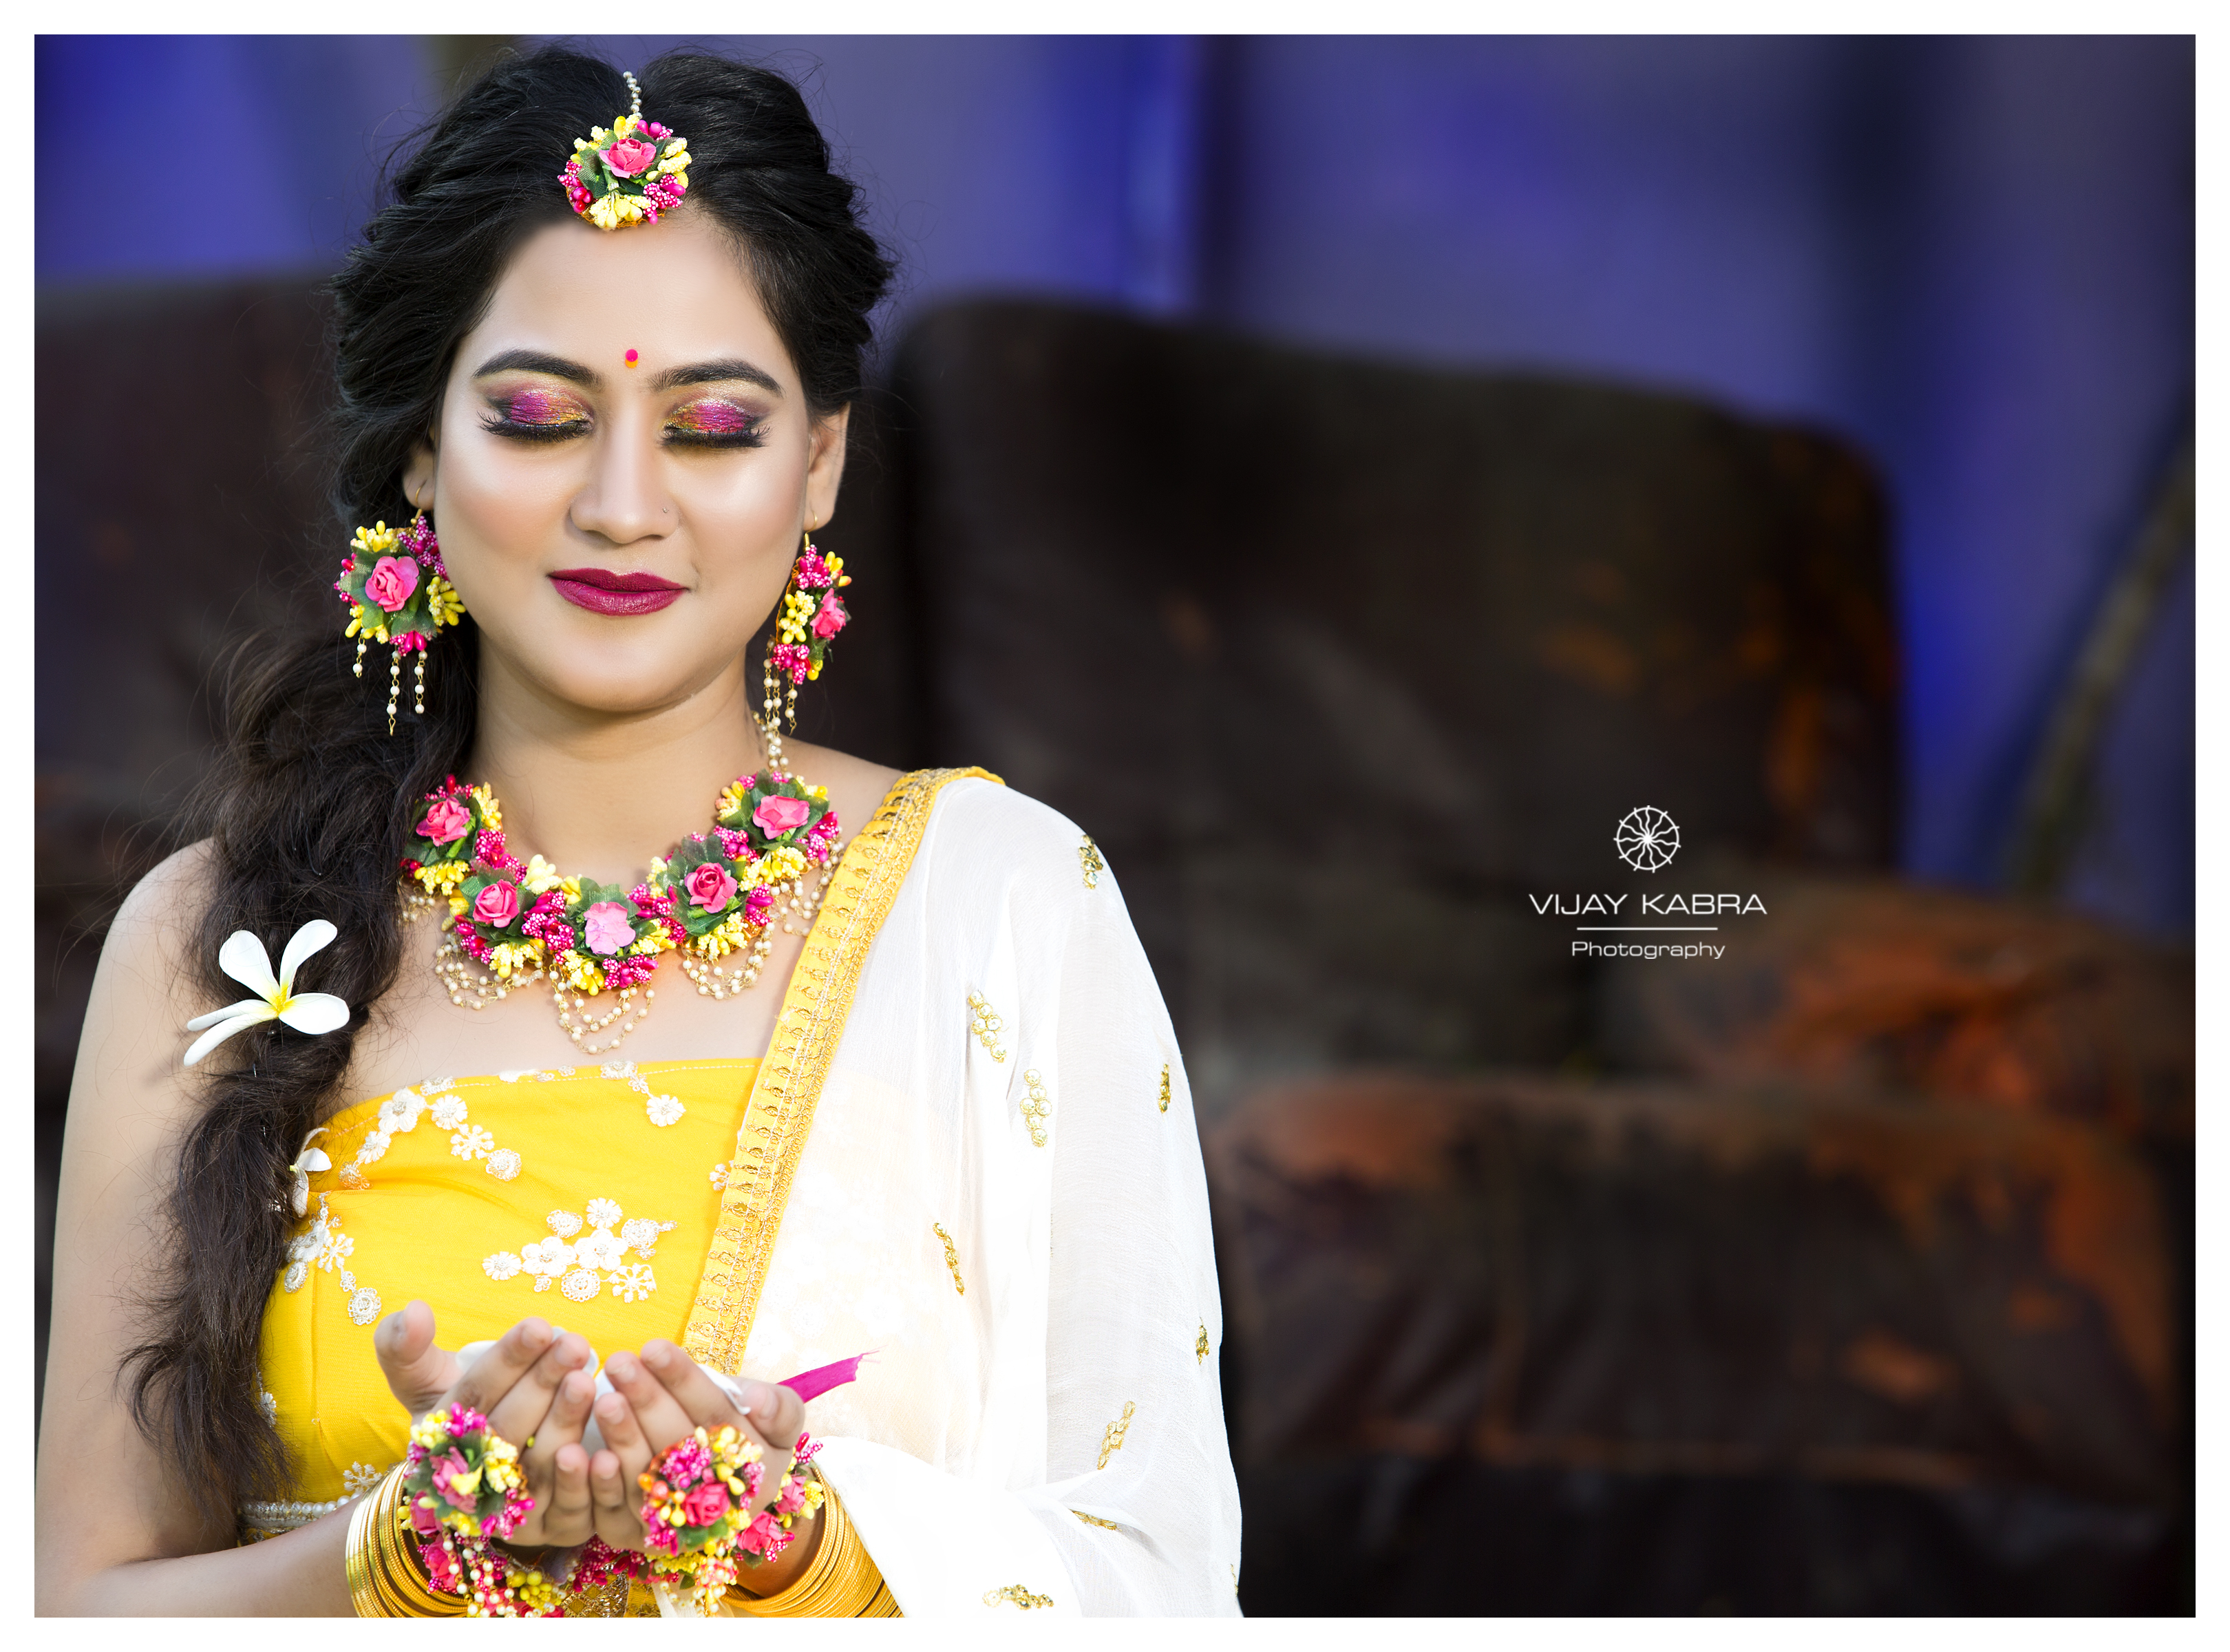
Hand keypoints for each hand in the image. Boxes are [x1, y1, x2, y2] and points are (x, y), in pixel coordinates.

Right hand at [373, 1303, 600, 1548]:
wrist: (480, 1483)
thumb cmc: (465, 1412)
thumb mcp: (427, 1380)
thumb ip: (406, 1348)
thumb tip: (411, 1311)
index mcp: (438, 1437)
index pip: (473, 1394)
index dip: (506, 1360)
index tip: (539, 1325)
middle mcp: (468, 1479)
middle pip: (507, 1429)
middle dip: (541, 1384)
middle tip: (574, 1344)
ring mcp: (507, 1509)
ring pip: (537, 1468)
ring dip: (563, 1425)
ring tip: (589, 1382)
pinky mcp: (547, 1530)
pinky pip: (567, 1510)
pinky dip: (584, 1483)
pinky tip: (606, 1451)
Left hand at [583, 1339, 807, 1554]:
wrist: (719, 1481)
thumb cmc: (745, 1433)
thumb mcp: (779, 1419)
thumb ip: (779, 1408)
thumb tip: (756, 1400)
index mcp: (757, 1471)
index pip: (717, 1417)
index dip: (685, 1382)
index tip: (655, 1347)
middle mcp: (716, 1505)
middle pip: (677, 1448)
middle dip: (647, 1402)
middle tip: (619, 1363)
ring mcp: (674, 1525)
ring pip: (645, 1481)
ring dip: (621, 1438)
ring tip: (602, 1398)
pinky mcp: (635, 1537)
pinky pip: (616, 1517)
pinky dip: (602, 1488)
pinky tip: (589, 1455)